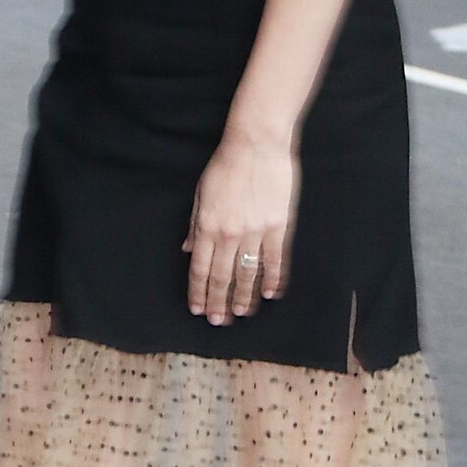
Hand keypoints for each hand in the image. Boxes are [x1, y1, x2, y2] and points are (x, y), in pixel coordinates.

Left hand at [185, 130, 297, 324]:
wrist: (256, 144)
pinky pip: (274, 259)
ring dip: (244, 297)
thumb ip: (195, 224)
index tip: (198, 309)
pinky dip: (273, 279)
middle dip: (218, 301)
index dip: (198, 291)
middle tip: (217, 322)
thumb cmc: (226, 165)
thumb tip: (189, 249)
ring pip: (248, 273)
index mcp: (208, 226)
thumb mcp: (201, 193)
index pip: (200, 268)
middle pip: (222, 276)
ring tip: (241, 313)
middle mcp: (230, 233)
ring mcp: (255, 231)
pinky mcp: (278, 226)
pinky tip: (271, 294)